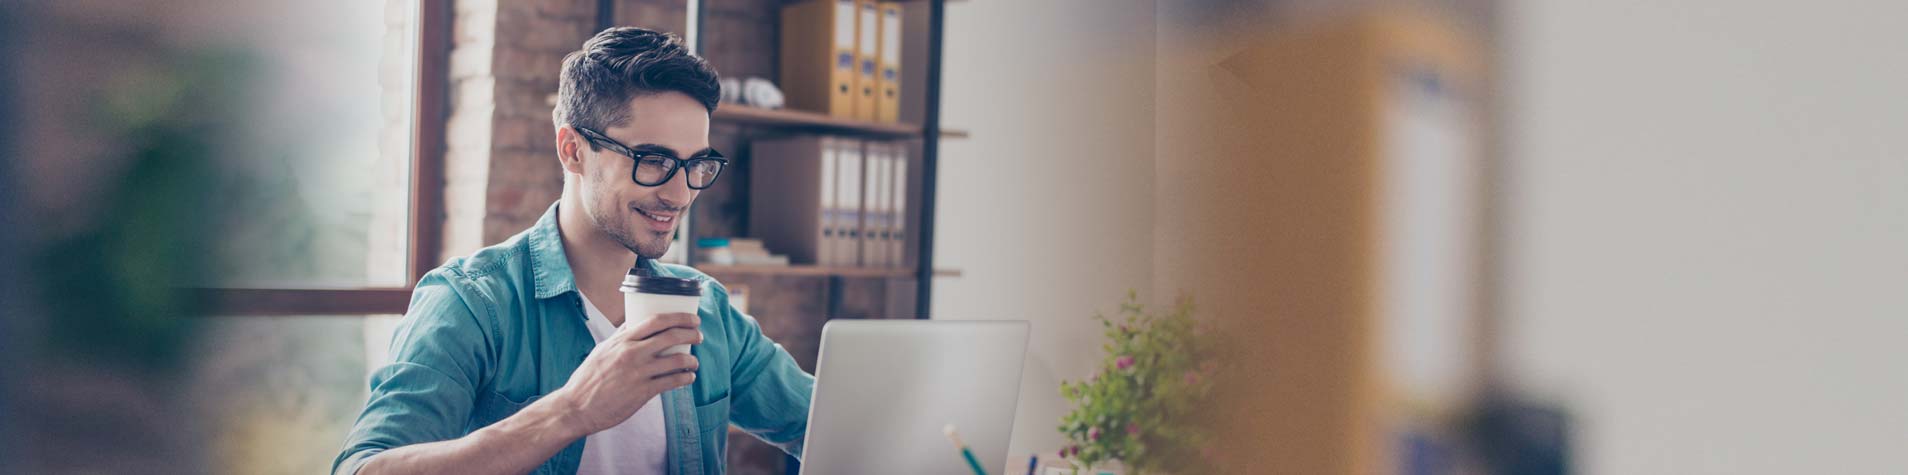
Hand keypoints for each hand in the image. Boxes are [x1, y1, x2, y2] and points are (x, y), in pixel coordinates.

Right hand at [550, 312, 701, 435]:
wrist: (577, 407)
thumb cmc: (588, 378)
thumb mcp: (602, 350)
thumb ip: (620, 336)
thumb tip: (633, 322)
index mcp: (622, 340)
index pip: (656, 320)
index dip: (679, 317)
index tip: (692, 319)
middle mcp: (632, 353)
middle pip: (671, 336)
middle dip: (691, 333)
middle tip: (699, 336)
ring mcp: (639, 373)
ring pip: (677, 360)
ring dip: (691, 360)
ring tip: (694, 362)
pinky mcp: (643, 392)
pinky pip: (672, 381)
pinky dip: (685, 378)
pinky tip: (688, 378)